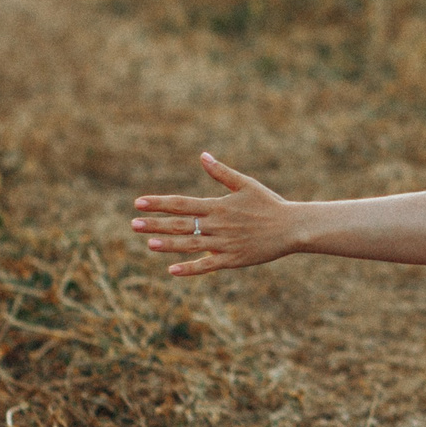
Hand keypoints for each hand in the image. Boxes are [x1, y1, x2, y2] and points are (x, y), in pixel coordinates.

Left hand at [130, 152, 296, 275]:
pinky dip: (189, 268)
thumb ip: (221, 173)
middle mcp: (217, 224)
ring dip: (168, 244)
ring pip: (189, 245)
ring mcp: (224, 243)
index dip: (159, 203)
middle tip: (133, 224)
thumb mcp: (246, 184)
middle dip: (155, 223)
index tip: (139, 202)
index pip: (182, 203)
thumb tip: (202, 156)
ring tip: (148, 242)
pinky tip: (172, 270)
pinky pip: (207, 265)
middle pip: (180, 224)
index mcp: (218, 205)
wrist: (292, 227)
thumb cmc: (269, 204)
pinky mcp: (232, 259)